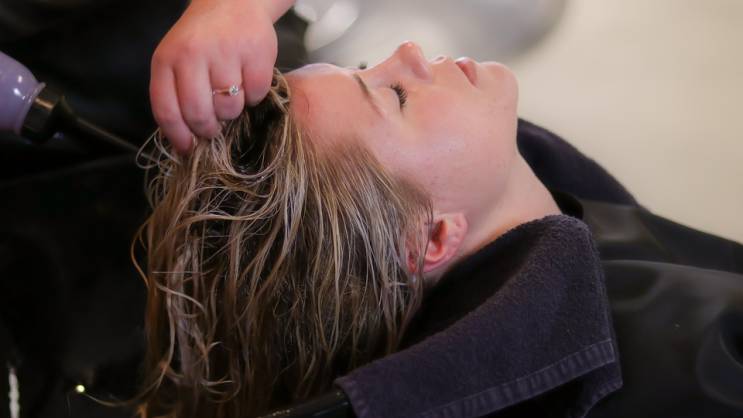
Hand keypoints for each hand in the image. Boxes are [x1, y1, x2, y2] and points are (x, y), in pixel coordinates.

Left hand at [149, 0, 277, 153]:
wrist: (232, 1)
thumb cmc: (202, 40)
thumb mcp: (176, 61)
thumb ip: (175, 95)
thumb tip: (184, 142)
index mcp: (166, 59)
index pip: (167, 110)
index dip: (178, 136)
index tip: (189, 148)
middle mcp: (192, 54)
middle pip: (199, 114)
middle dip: (209, 129)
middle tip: (215, 126)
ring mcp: (226, 51)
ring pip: (230, 107)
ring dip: (233, 110)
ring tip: (232, 94)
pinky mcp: (256, 52)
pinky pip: (256, 95)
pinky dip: (255, 96)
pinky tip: (248, 80)